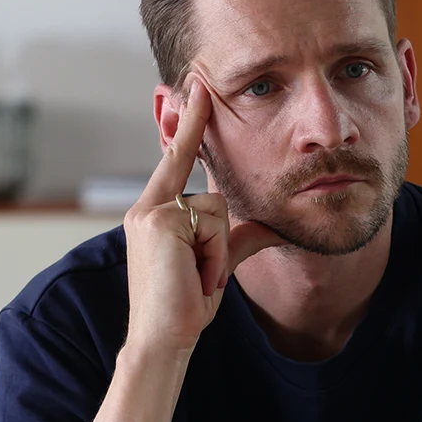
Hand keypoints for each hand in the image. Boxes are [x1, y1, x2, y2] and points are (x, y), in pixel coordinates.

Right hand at [125, 77, 281, 359]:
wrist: (162, 338)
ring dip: (217, 251)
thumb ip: (239, 238)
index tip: (198, 83)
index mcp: (154, 210)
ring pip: (216, 208)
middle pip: (213, 195)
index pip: (176, 157)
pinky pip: (212, 223)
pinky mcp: (160, 221)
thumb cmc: (184, 304)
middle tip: (197, 278)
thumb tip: (274, 225)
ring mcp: (150, 212)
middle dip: (215, 243)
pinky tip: (195, 276)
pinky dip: (212, 255)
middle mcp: (147, 206)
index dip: (190, 122)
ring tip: (197, 278)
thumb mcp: (216, 263)